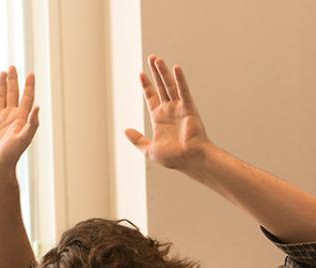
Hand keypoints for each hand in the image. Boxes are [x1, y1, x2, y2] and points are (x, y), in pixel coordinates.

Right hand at [0, 67, 39, 174]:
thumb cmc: (12, 154)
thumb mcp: (24, 138)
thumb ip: (32, 123)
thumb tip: (37, 107)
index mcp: (22, 118)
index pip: (27, 98)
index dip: (29, 86)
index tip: (31, 74)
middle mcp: (11, 115)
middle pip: (14, 93)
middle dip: (14, 80)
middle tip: (13, 66)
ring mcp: (0, 118)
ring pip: (1, 97)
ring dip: (2, 85)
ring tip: (2, 72)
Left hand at [125, 55, 210, 169]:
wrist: (190, 160)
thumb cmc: (173, 158)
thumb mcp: (149, 149)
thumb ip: (138, 140)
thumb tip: (125, 131)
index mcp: (159, 118)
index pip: (151, 97)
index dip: (146, 86)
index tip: (141, 74)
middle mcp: (169, 110)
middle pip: (160, 87)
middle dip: (155, 72)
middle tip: (152, 58)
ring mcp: (179, 108)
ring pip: (169, 86)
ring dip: (163, 72)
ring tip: (157, 59)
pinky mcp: (189, 108)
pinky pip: (183, 91)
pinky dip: (180, 80)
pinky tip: (176, 68)